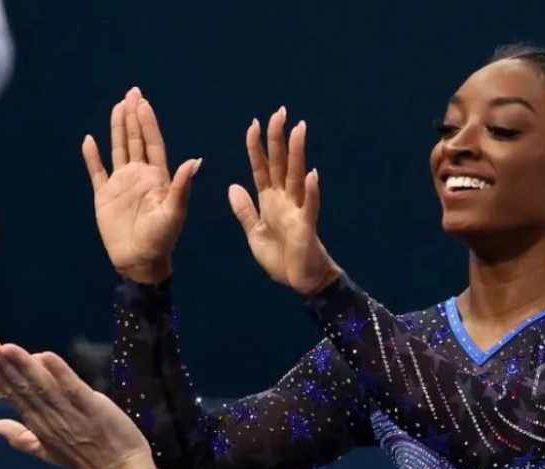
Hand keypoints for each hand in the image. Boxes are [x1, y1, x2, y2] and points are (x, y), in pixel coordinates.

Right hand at [0, 344, 154, 468]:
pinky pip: (74, 389)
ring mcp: (70, 414)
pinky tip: (47, 356)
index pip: (15, 396)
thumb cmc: (88, 460)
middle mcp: (50, 419)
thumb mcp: (49, 451)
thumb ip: (22, 437)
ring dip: (25, 366)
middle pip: (24, 389)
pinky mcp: (93, 409)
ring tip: (8, 348)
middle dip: (4, 367)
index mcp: (38, 426)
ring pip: (43, 387)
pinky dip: (60, 373)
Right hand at [83, 87, 202, 283]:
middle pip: (135, 140)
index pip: (152, 143)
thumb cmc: (162, 239)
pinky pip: (97, 171)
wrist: (140, 260)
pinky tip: (89, 140)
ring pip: (118, 149)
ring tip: (117, 107)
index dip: (148, 123)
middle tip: (132, 93)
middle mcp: (139, 175)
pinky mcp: (104, 196)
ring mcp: (121, 184)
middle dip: (134, 117)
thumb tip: (194, 160)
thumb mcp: (175, 212)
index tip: (143, 103)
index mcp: (158, 177)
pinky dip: (92, 157)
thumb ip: (181, 186)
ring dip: (117, 129)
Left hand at [228, 108, 341, 295]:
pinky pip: (309, 206)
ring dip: (297, 154)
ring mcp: (297, 211)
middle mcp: (284, 200)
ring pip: (296, 177)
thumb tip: (232, 186)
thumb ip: (245, 210)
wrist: (299, 280)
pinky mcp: (306, 227)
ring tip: (298, 129)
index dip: (257, 147)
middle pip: (280, 164)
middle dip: (278, 139)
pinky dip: (311, 191)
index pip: (262, 168)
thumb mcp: (255, 233)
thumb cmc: (281, 257)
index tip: (254, 123)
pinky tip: (312, 174)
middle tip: (279, 112)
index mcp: (270, 201)